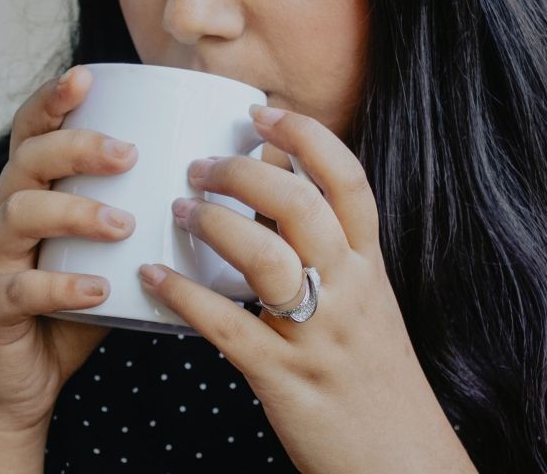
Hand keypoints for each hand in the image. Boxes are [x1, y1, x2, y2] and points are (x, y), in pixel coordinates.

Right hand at [0, 65, 137, 434]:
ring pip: (19, 214)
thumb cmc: (77, 306)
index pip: (33, 133)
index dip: (52, 101)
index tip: (86, 77)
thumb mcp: (111, 253)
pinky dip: (61, 285)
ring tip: (122, 225)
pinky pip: (20, 288)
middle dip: (76, 148)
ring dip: (74, 212)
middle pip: (27, 161)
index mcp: (31, 192)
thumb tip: (222, 184)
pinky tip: (99, 288)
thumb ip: (145, 216)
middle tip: (127, 154)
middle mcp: (4, 216)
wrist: (24, 378)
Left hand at [138, 106, 475, 472]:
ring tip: (179, 210)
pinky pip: (228, 327)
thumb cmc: (370, 373)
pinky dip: (185, 297)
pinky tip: (153, 277)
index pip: (348, 182)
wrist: (400, 461)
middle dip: (243, 175)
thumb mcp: (365, 303)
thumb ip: (330, 253)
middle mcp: (350, 291)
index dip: (306, 138)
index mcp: (369, 267)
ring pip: (267, 259)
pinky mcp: (284, 377)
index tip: (262, 113)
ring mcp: (318, 334)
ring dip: (215, 225)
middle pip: (300, 207)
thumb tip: (277, 193)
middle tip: (199, 167)